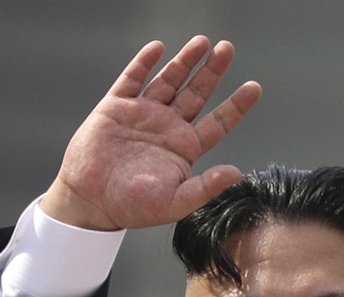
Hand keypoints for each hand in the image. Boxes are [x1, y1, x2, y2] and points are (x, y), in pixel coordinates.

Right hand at [42, 36, 261, 230]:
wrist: (89, 201)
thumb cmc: (132, 207)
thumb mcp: (174, 203)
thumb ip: (205, 188)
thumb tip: (237, 173)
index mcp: (184, 148)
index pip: (217, 123)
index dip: (236, 105)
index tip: (254, 88)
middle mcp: (167, 127)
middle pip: (196, 93)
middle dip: (212, 71)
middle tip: (227, 49)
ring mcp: (142, 114)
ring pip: (169, 80)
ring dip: (184, 61)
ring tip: (202, 42)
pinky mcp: (115, 107)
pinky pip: (132, 79)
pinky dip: (143, 63)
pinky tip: (157, 48)